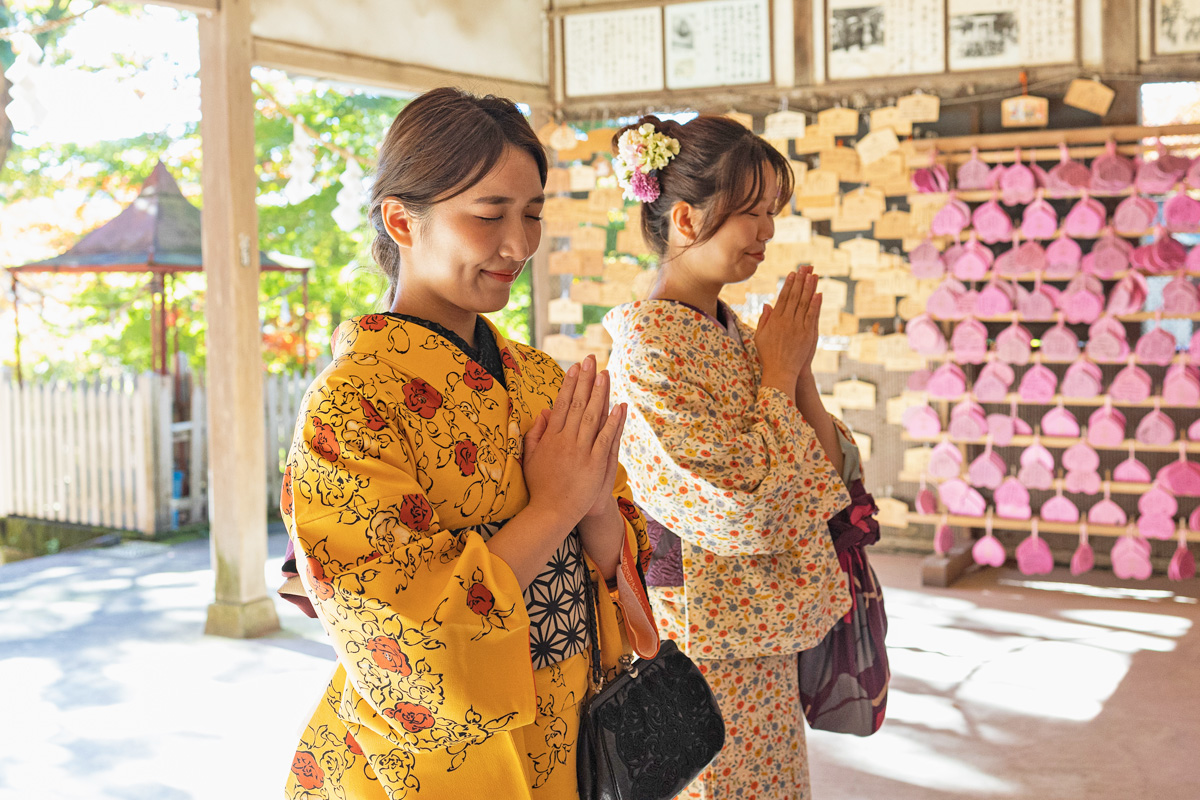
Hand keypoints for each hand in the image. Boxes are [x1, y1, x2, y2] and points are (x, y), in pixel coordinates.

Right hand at [523, 355, 626, 527]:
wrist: (550, 512)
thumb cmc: (540, 486)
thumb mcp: (531, 458)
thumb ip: (536, 434)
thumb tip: (543, 412)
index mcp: (551, 437)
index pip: (561, 404)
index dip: (569, 384)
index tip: (575, 368)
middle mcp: (566, 440)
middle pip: (577, 404)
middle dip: (585, 380)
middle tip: (592, 360)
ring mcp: (581, 451)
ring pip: (592, 416)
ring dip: (600, 394)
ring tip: (606, 374)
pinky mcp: (595, 463)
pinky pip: (605, 438)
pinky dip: (613, 422)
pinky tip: (619, 406)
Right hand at [755, 265, 821, 395]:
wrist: (780, 371)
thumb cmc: (768, 355)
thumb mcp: (760, 336)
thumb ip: (764, 319)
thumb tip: (768, 304)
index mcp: (775, 320)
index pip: (783, 297)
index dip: (789, 284)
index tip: (793, 273)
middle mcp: (786, 321)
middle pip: (795, 296)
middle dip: (800, 280)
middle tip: (805, 267)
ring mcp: (797, 327)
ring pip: (804, 303)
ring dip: (809, 288)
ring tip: (813, 274)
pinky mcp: (807, 334)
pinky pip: (812, 316)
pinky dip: (815, 304)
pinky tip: (819, 293)